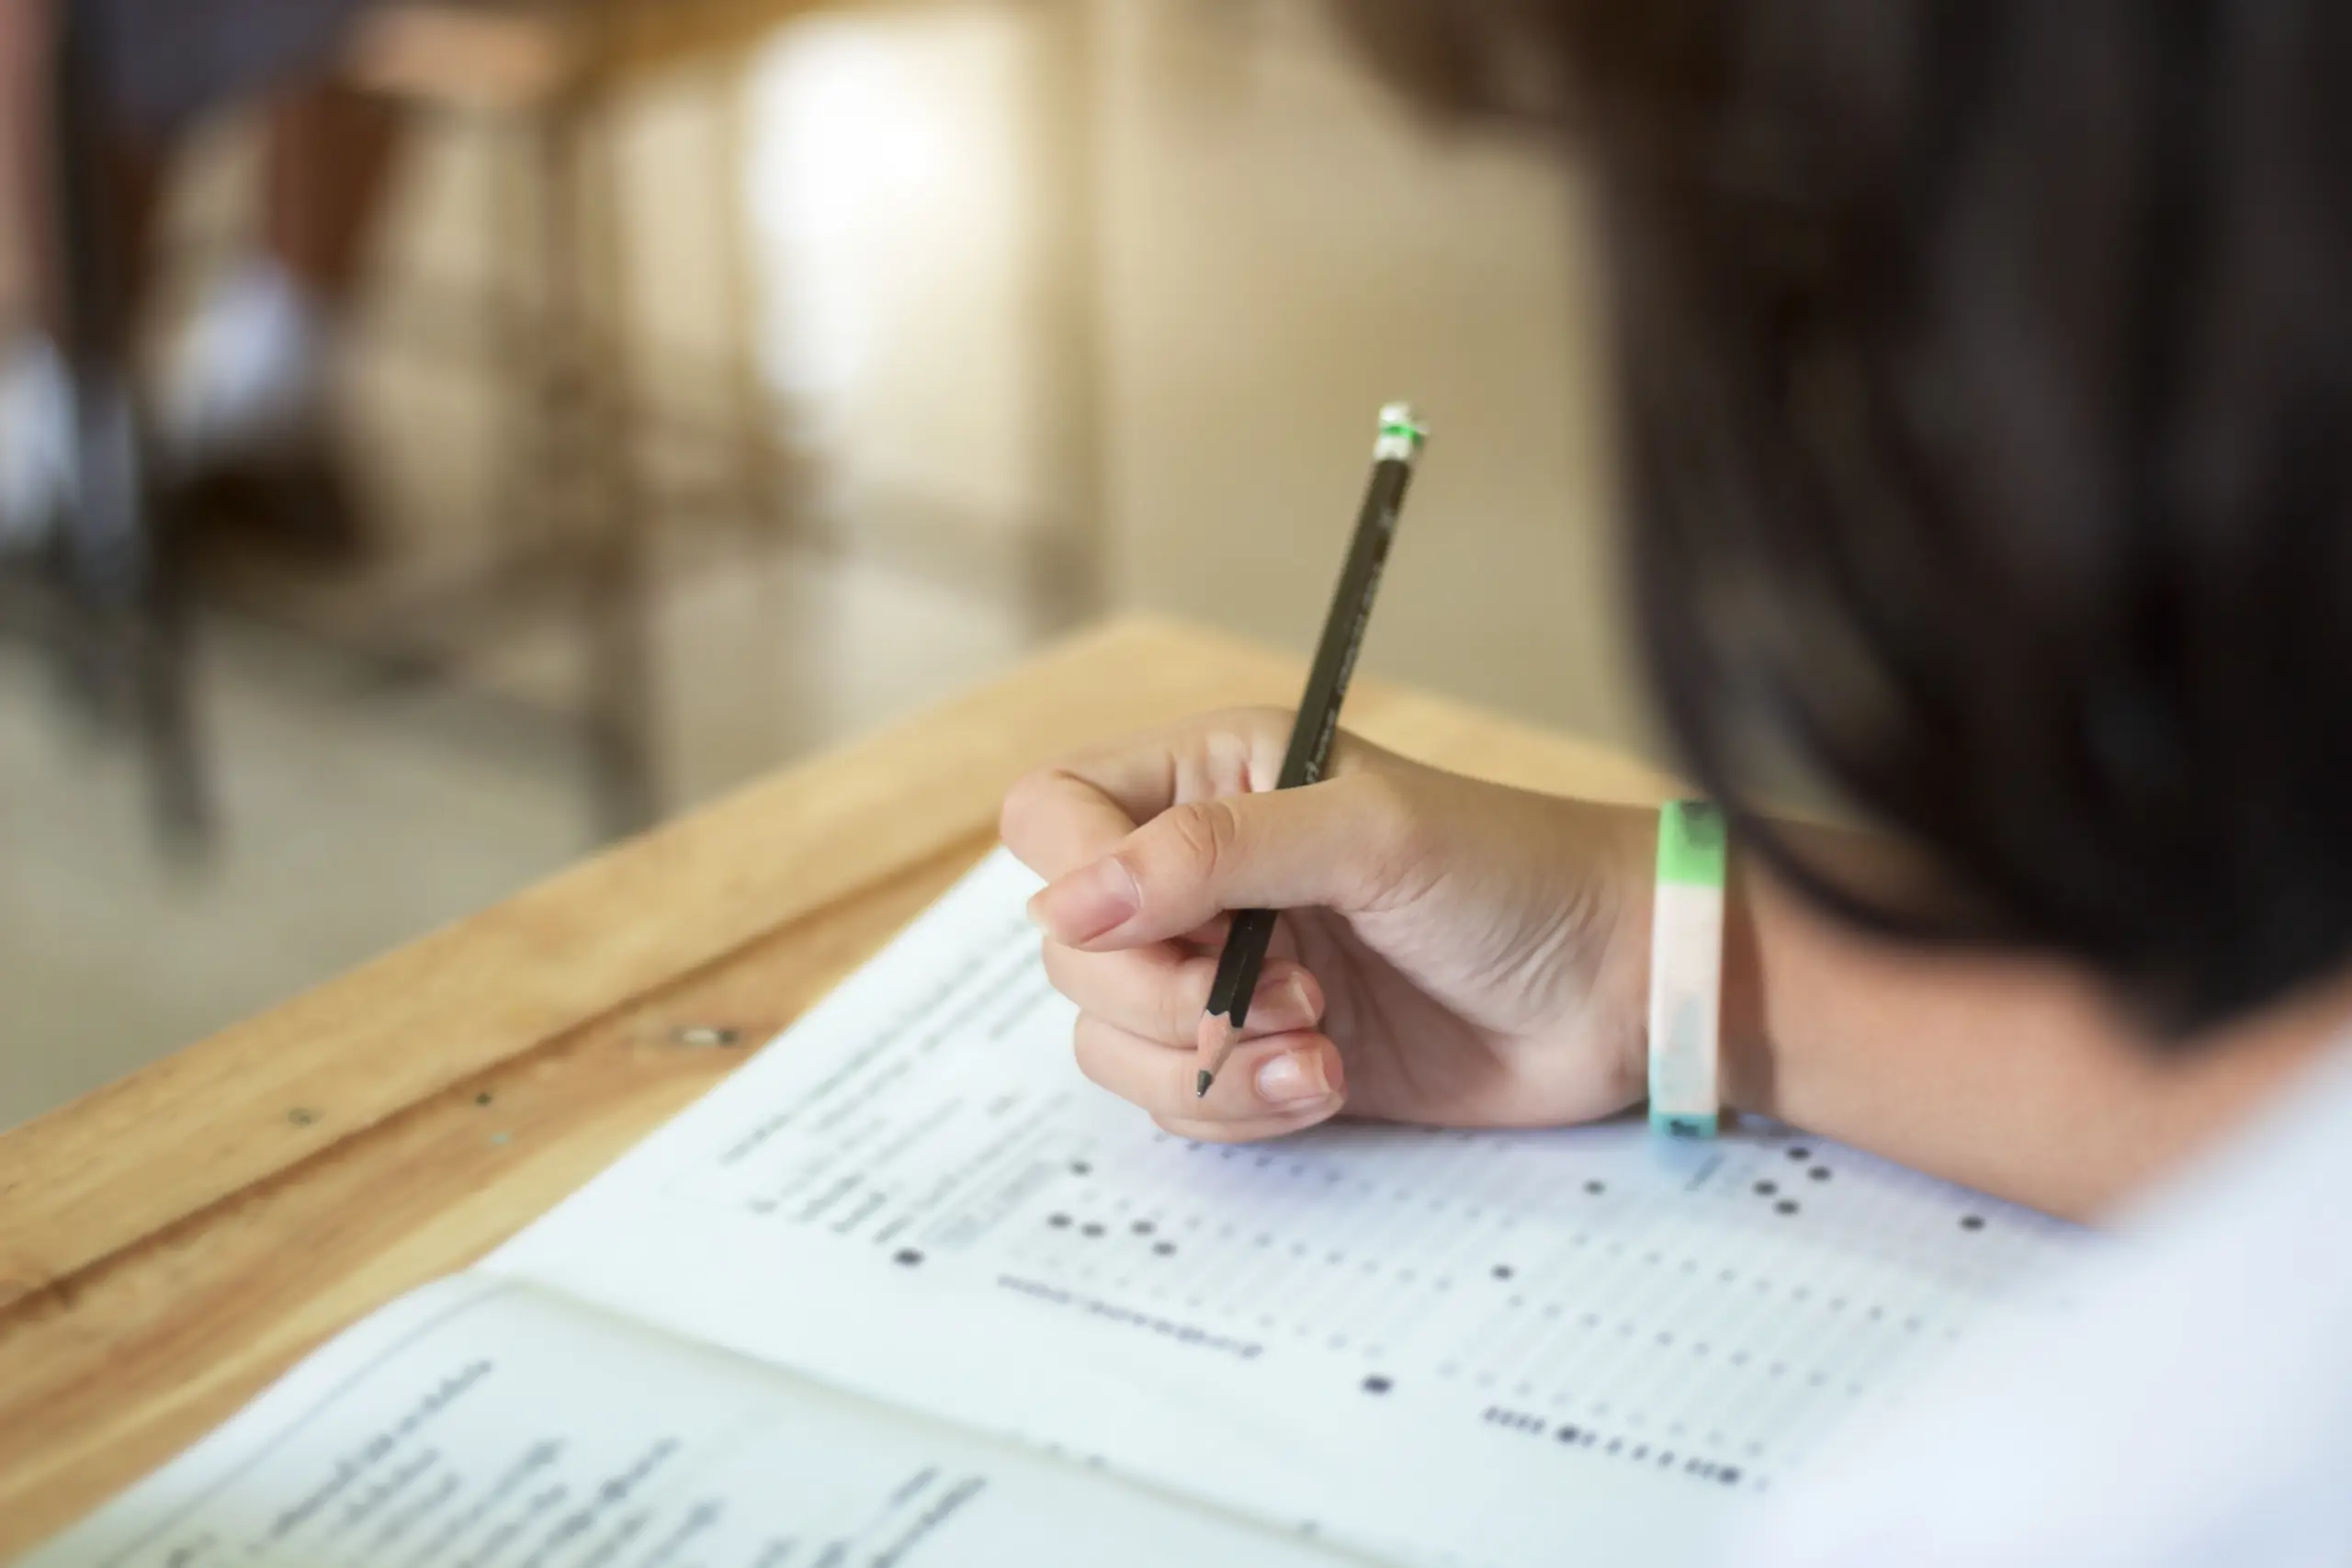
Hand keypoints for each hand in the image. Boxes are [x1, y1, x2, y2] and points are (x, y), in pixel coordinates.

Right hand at [998, 708, 1657, 1142]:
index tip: (1149, 929)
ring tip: (1318, 1045)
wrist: (1618, 988)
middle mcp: (1202, 870)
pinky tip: (1330, 1081)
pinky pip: (1179, 1099)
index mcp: (1213, 776)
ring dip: (1205, 1062)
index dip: (1076, 880)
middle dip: (1162, 992)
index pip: (1055, 815)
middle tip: (1283, 992)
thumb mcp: (1365, 835)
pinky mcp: (1259, 1053)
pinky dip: (1240, 1104)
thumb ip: (1210, 855)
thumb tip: (1066, 903)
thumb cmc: (1514, 875)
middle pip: (1071, 948)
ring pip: (1111, 1037)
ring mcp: (1227, 966)